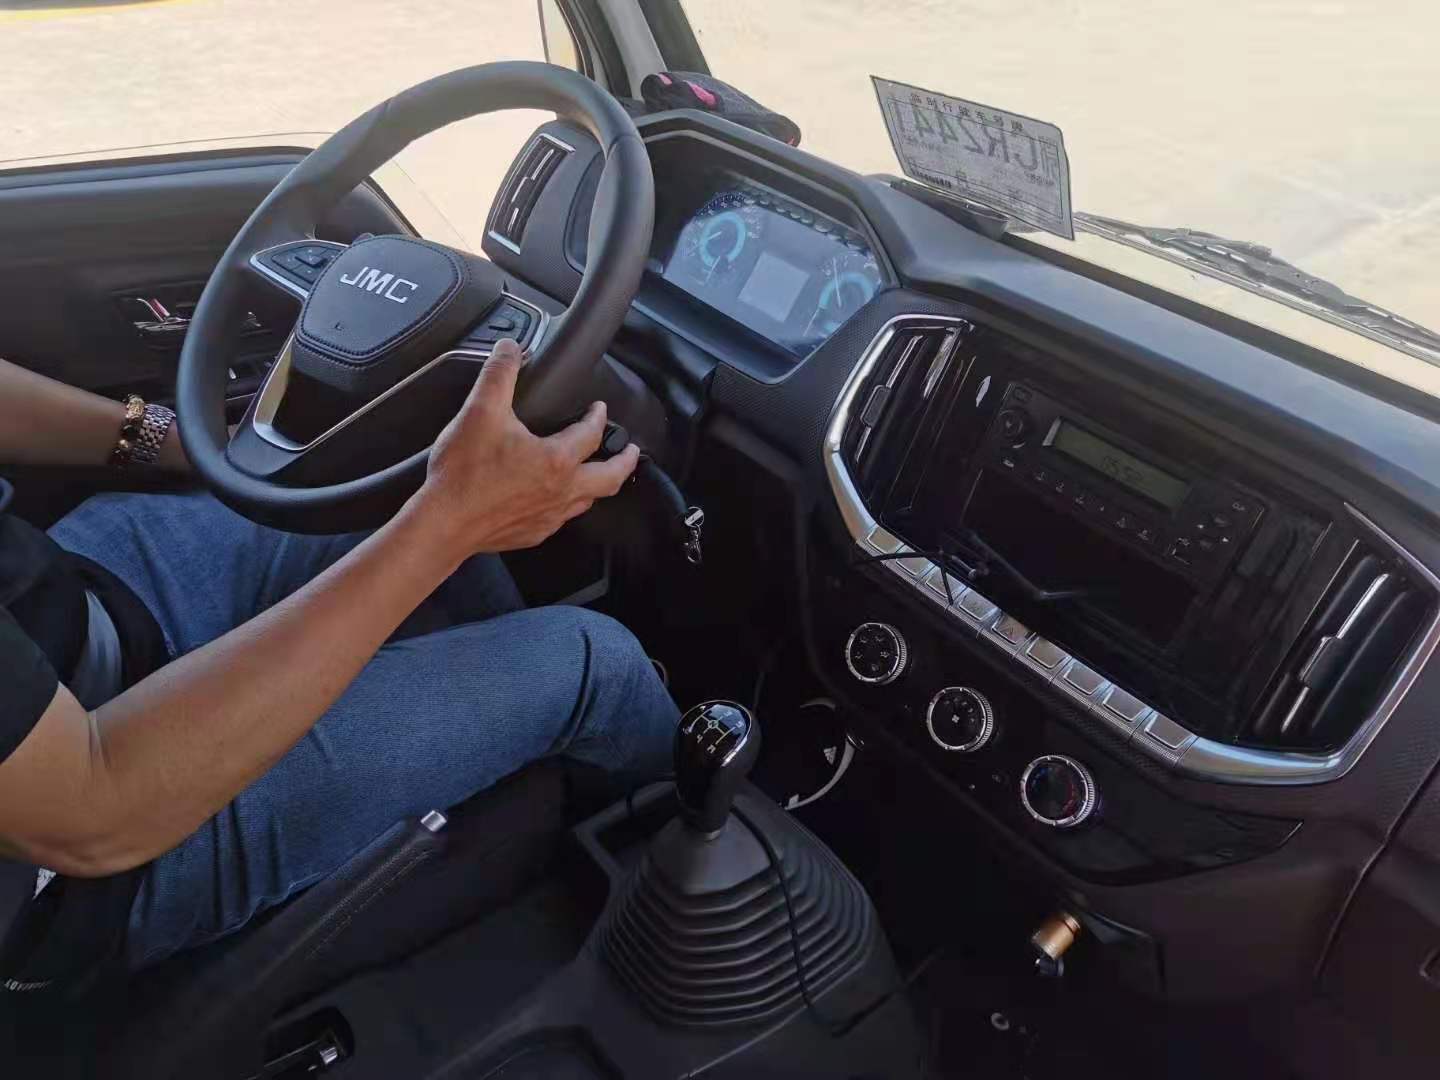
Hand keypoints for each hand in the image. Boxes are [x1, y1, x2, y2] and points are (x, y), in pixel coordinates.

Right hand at [412, 338, 640, 556]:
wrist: (443, 523)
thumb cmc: (462, 474)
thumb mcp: (480, 411)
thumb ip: (500, 374)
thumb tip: (510, 349)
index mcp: (556, 460)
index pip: (591, 434)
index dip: (598, 416)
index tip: (599, 408)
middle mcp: (560, 491)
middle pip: (609, 478)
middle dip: (625, 462)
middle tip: (632, 452)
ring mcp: (549, 517)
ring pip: (588, 502)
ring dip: (599, 485)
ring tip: (600, 476)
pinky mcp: (532, 534)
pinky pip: (562, 520)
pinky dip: (569, 506)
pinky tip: (559, 502)